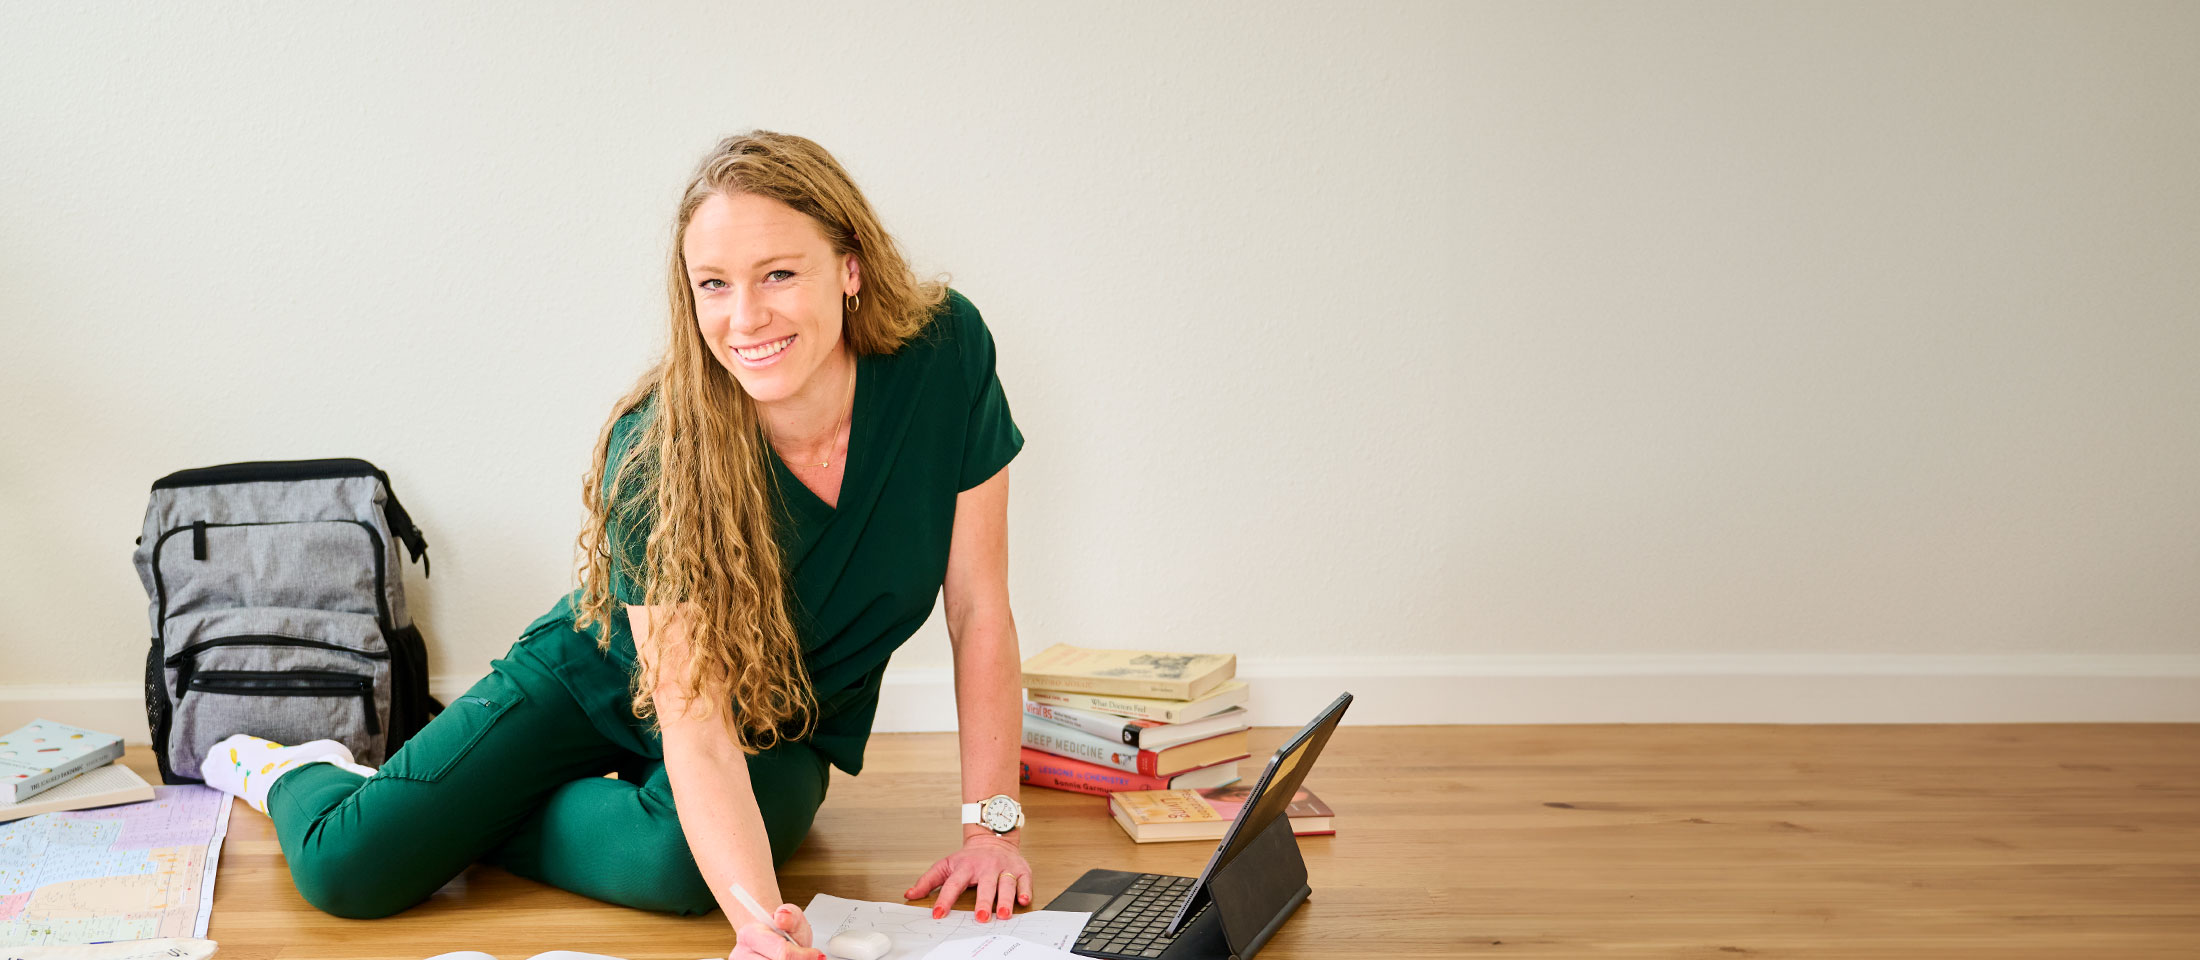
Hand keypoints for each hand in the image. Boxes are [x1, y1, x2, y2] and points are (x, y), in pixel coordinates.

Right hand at [728, 901, 821, 959]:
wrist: (771, 938)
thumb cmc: (781, 931)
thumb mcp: (792, 918)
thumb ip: (791, 916)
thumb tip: (781, 917)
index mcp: (749, 935)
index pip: (781, 953)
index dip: (803, 956)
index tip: (816, 954)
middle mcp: (742, 955)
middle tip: (803, 955)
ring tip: (793, 957)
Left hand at [905, 833, 1034, 921]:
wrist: (992, 837)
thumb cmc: (969, 857)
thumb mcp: (946, 865)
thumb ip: (928, 881)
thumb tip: (910, 895)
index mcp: (965, 866)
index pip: (953, 884)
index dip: (945, 900)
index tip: (938, 914)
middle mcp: (985, 867)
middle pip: (984, 885)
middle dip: (983, 901)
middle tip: (981, 917)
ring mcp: (1004, 867)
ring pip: (1005, 884)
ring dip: (1005, 899)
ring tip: (1003, 914)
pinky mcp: (1020, 869)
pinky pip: (1024, 880)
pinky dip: (1025, 890)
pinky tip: (1023, 900)